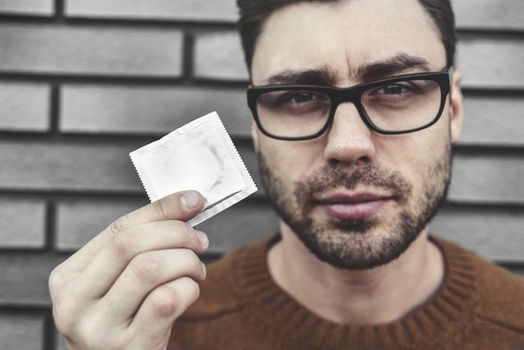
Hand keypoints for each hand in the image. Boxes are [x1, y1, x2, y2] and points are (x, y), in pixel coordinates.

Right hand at [49, 190, 208, 349]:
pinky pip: (167, 300)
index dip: (161, 210)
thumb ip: (143, 245)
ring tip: (196, 270)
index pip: (118, 229)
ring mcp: (98, 330)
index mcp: (67, 278)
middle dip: (177, 233)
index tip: (194, 200)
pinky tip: (190, 291)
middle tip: (200, 241)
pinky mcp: (129, 348)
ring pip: (150, 268)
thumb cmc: (127, 319)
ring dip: (187, 261)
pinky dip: (189, 287)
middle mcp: (74, 304)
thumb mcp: (121, 282)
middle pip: (130, 244)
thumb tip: (188, 202)